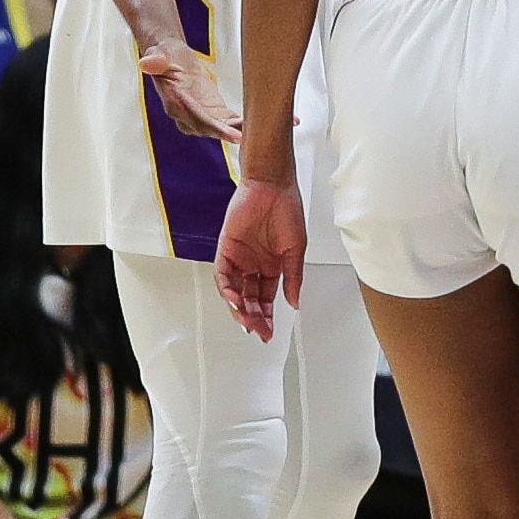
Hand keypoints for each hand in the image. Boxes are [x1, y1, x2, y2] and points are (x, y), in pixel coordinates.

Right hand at [136, 39, 244, 144]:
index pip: (196, 118)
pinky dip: (239, 125)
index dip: (214, 127)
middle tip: (248, 137)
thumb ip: (156, 61)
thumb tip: (147, 63)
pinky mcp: (210, 110)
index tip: (231, 133)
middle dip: (228, 134)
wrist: (169, 57)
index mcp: (175, 102)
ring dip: (236, 131)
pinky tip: (253, 125)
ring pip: (219, 128)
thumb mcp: (159, 54)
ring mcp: (199, 114)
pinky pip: (226, 122)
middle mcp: (186, 114)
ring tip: (257, 133)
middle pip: (210, 128)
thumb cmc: (163, 54)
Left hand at [214, 177, 309, 337]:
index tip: (269, 332)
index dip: (267, 316)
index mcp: (271, 266)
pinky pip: (223, 275)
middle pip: (250, 299)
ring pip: (235, 291)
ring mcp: (239, 258)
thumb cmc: (287, 210)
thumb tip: (295, 303)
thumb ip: (293, 278)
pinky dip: (228, 289)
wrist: (271, 186)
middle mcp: (253, 264)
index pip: (265, 299)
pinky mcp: (226, 248)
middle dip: (254, 317)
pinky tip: (236, 300)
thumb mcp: (296, 250)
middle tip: (258, 331)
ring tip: (247, 320)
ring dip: (240, 308)